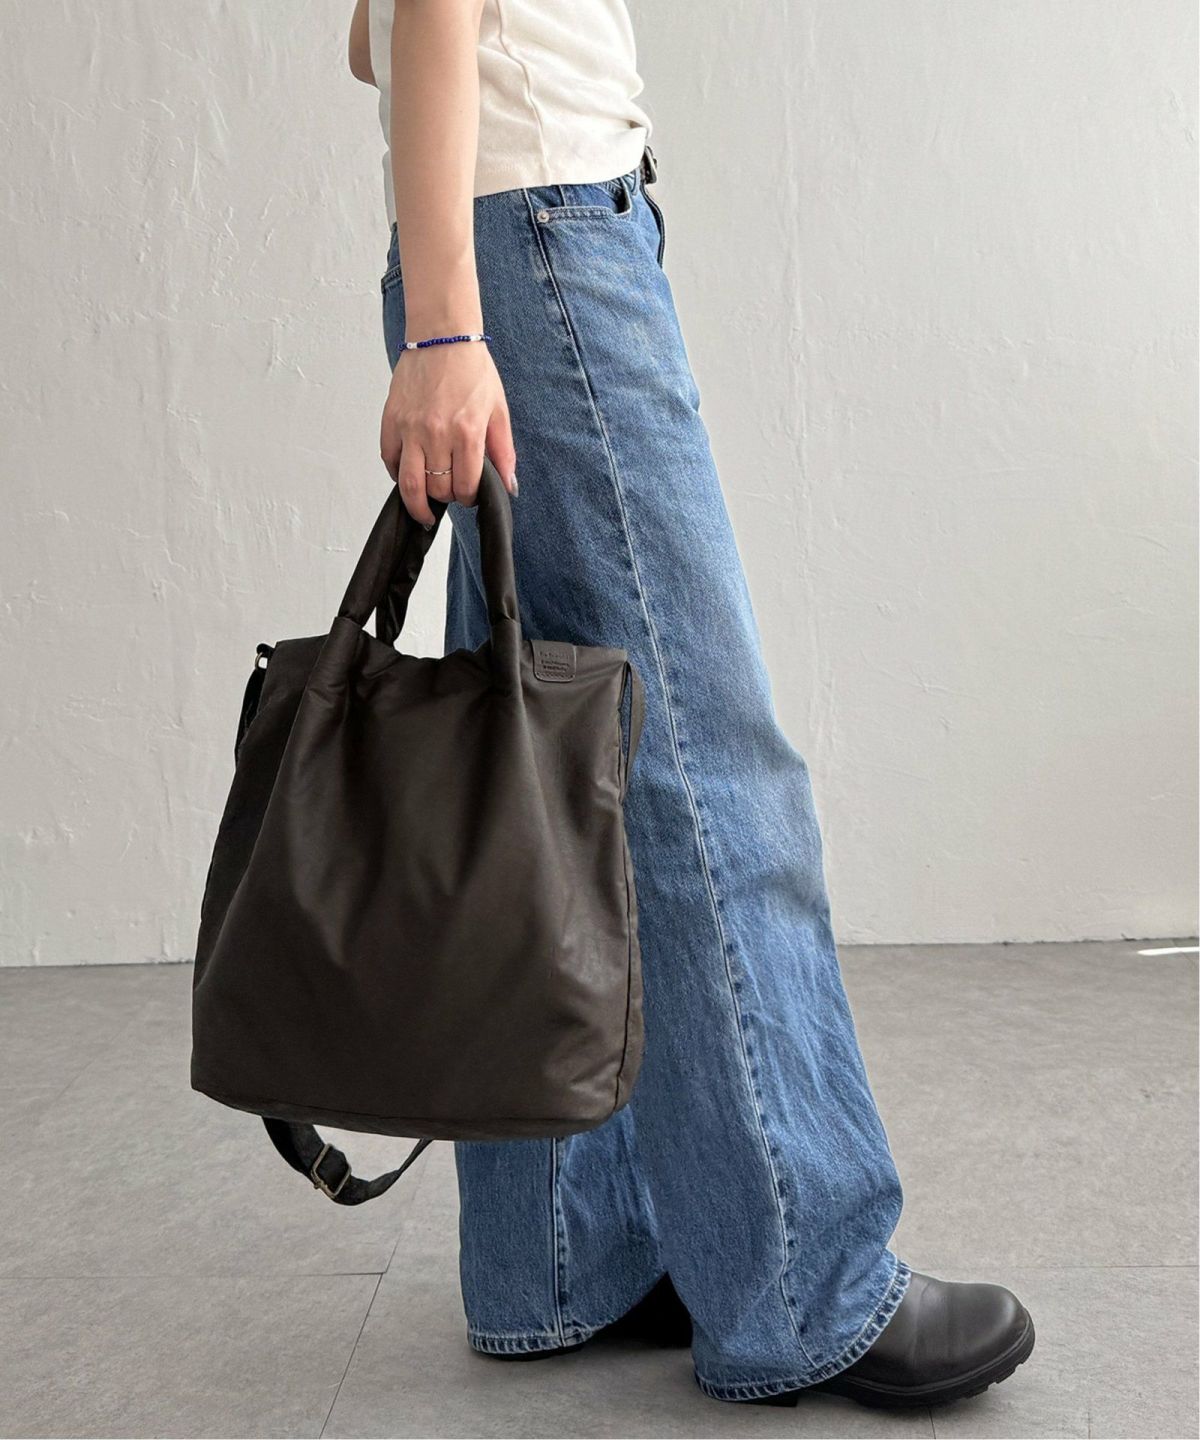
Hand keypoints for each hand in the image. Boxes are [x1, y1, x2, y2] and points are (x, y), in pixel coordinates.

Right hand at [380, 342, 516, 525]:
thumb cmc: (472, 370)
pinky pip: (389, 459)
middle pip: (438, 488)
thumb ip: (503, 452)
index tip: (469, 495)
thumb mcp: (498, 410)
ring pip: (409, 483)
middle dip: (446, 498)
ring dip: (417, 503)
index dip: (469, 498)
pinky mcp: (391, 420)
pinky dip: (397, 474)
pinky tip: (408, 476)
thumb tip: (509, 487)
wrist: (442, 337)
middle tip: (450, 493)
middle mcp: (437, 433)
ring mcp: (411, 428)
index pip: (465, 485)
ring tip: (424, 510)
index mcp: (467, 431)